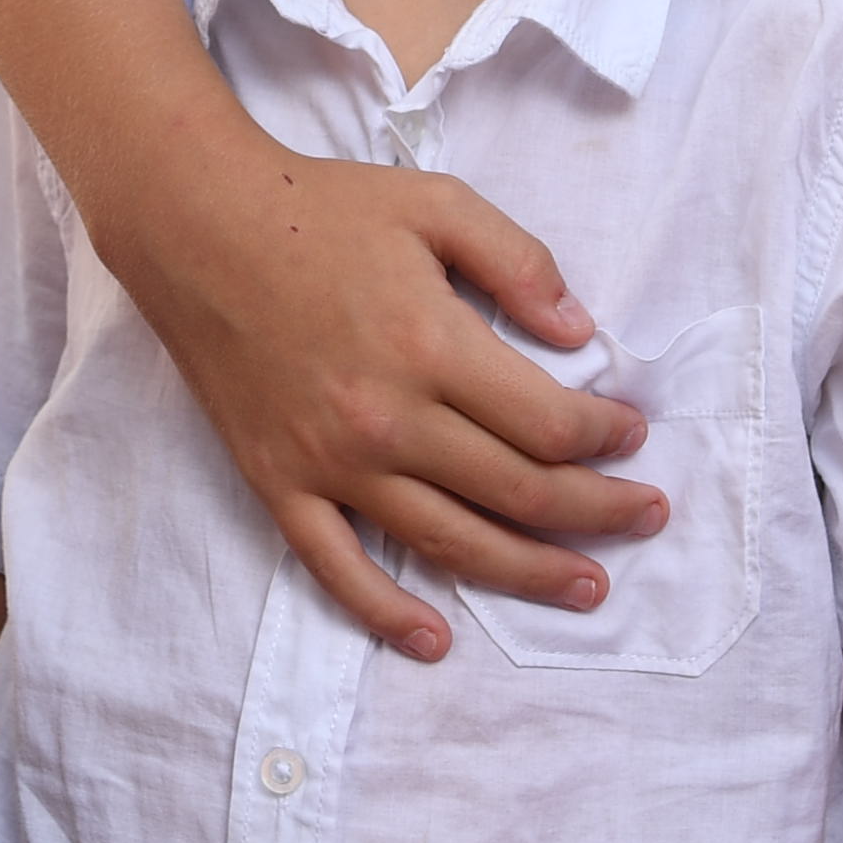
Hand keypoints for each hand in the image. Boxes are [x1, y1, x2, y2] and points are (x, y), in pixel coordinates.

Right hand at [86, 129, 662, 660]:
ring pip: (449, 542)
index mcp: (432, 345)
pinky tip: (435, 640)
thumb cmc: (321, 207)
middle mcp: (387, 418)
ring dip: (528, 573)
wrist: (196, 226)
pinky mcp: (280, 484)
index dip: (607, 438)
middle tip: (646, 517)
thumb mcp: (436, 202)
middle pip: (518, 492)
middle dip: (597, 512)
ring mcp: (330, 462)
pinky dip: (387, 614)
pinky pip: (338, 569)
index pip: (548, 424)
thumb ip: (518, 262)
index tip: (632, 435)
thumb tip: (580, 331)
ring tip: (586, 587)